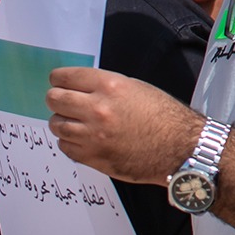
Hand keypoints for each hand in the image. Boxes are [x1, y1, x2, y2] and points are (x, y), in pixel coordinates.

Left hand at [45, 67, 203, 185]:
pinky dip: (69, 143)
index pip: (65, 77)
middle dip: (56, 99)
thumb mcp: (136, 88)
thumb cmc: (164, 117)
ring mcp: (93, 135)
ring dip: (62, 122)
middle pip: (54, 99)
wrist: (181, 148)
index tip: (58, 82)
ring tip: (74, 123)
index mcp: (110, 86)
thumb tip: (79, 88)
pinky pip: (64, 147)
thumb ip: (104, 87)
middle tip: (62, 102)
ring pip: (56, 124)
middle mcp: (97, 109)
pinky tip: (82, 139)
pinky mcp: (93, 157)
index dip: (58, 79)